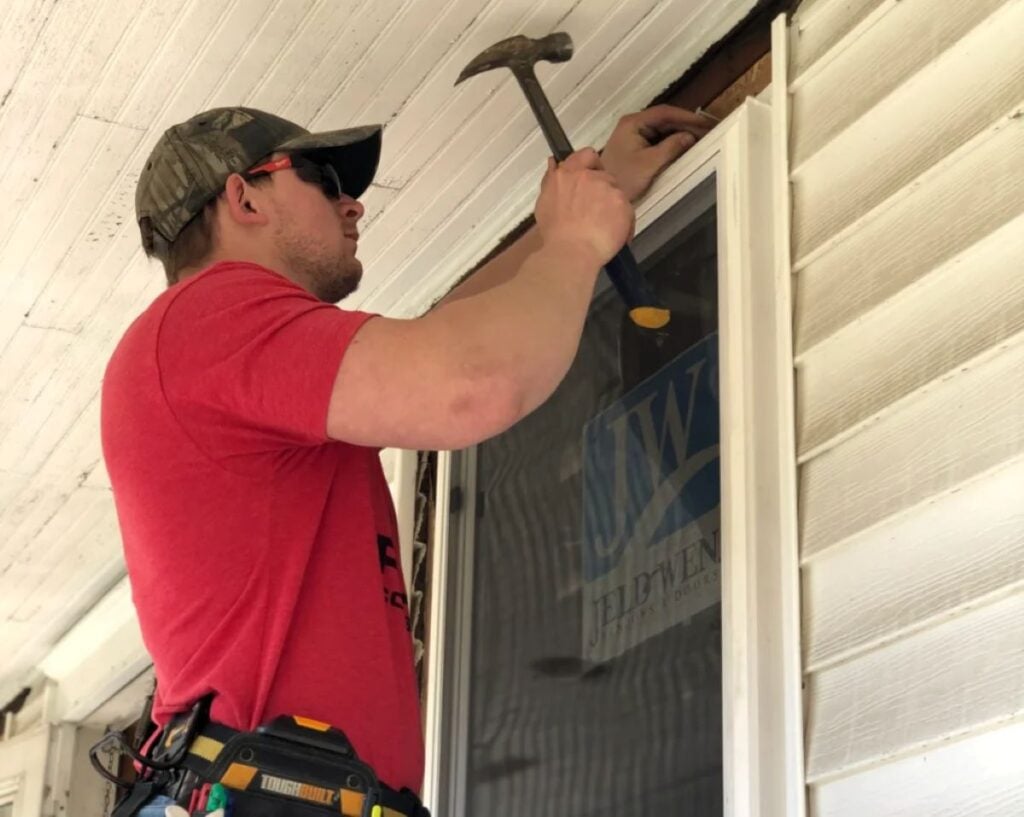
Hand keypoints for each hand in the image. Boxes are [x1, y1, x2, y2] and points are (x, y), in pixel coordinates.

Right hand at [534, 148, 633, 267]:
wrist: (571, 252)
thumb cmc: (556, 235)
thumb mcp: (544, 203)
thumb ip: (551, 181)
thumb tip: (553, 164)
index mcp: (566, 175)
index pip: (585, 155)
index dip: (592, 166)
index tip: (593, 176)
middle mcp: (587, 176)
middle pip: (604, 177)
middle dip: (603, 192)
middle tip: (597, 213)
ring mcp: (606, 188)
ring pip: (616, 194)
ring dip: (613, 207)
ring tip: (603, 228)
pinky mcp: (621, 202)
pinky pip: (627, 211)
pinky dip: (623, 223)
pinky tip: (612, 235)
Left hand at [600, 105, 712, 200]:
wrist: (603, 197)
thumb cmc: (624, 179)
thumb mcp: (650, 164)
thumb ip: (671, 147)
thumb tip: (690, 136)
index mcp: (633, 123)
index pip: (664, 113)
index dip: (686, 117)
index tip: (705, 122)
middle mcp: (632, 125)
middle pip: (664, 120)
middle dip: (686, 125)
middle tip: (709, 130)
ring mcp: (633, 135)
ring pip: (662, 130)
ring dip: (680, 133)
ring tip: (702, 138)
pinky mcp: (635, 147)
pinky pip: (657, 140)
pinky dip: (672, 142)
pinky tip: (685, 147)